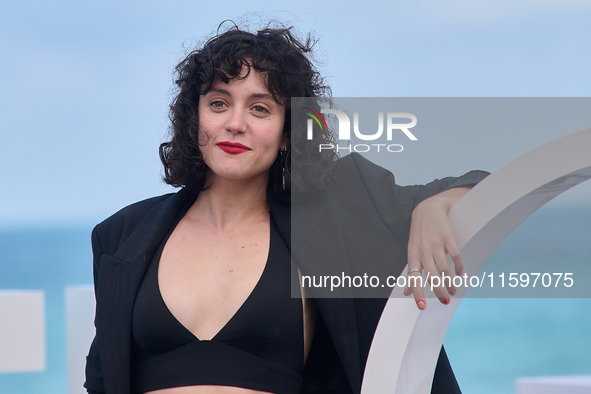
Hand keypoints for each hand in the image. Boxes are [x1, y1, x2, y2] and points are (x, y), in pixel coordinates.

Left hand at [403, 187, 469, 309]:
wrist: (428, 208)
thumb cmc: (419, 233)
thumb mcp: (412, 251)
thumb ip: (410, 272)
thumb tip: (406, 292)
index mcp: (413, 255)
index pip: (414, 277)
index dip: (417, 293)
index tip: (423, 307)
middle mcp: (423, 250)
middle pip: (431, 277)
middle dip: (439, 292)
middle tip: (445, 300)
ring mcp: (436, 243)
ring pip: (444, 269)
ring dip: (450, 283)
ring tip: (453, 290)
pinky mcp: (448, 237)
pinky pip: (455, 256)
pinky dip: (459, 267)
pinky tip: (459, 273)